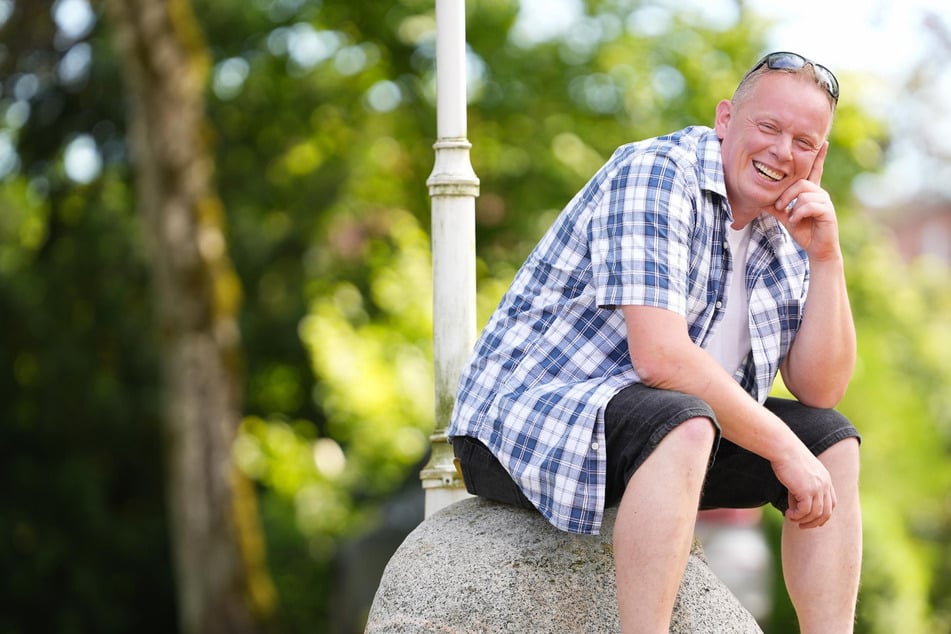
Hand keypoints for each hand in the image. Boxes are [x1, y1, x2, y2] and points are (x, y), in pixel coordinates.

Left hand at [766, 142, 840, 261]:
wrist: (817, 248)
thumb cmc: (803, 231)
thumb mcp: (785, 217)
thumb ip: (776, 207)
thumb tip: (761, 199)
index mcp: (811, 192)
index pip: (814, 171)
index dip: (819, 157)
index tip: (823, 143)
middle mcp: (820, 193)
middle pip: (800, 182)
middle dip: (785, 195)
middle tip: (780, 208)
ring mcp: (825, 201)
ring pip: (803, 194)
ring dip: (791, 208)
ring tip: (791, 218)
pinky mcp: (828, 211)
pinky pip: (808, 205)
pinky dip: (798, 215)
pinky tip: (797, 221)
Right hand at [770, 446, 836, 528]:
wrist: (783, 448)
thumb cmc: (787, 457)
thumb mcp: (800, 473)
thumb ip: (802, 488)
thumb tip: (796, 506)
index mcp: (826, 479)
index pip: (831, 503)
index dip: (823, 514)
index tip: (810, 519)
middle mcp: (825, 484)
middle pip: (827, 512)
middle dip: (815, 522)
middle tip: (802, 526)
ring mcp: (818, 488)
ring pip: (816, 514)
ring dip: (803, 520)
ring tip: (791, 518)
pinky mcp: (807, 490)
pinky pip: (805, 511)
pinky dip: (797, 516)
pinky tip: (788, 514)